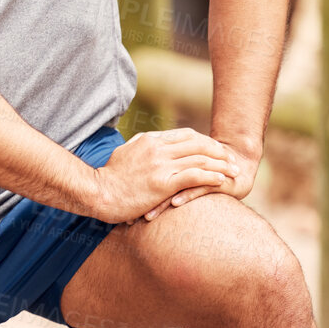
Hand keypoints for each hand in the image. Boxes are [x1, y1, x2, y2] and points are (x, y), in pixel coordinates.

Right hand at [89, 128, 237, 224]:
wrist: (95, 193)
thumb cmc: (105, 179)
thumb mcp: (122, 155)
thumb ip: (137, 148)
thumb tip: (142, 144)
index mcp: (149, 140)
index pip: (185, 135)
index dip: (204, 141)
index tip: (215, 149)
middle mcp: (158, 149)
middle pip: (198, 144)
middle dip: (218, 151)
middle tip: (231, 159)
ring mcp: (161, 165)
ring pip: (200, 159)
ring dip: (220, 165)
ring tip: (233, 171)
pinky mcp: (163, 183)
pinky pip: (195, 176)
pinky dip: (212, 177)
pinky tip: (222, 181)